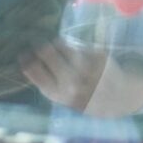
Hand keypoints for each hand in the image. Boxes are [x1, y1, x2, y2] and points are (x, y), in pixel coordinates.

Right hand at [22, 41, 142, 116]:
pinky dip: (72, 46)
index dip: (28, 63)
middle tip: (41, 46)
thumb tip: (29, 66)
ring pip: (62, 46)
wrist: (119, 98)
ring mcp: (85, 68)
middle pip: (48, 55)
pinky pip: (78, 46)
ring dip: (56, 43)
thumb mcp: (67, 100)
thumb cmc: (88, 98)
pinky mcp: (97, 57)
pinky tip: (72, 49)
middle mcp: (71, 82)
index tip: (24, 56)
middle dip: (42, 48)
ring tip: (56, 44)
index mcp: (61, 95)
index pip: (36, 74)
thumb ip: (52, 85)